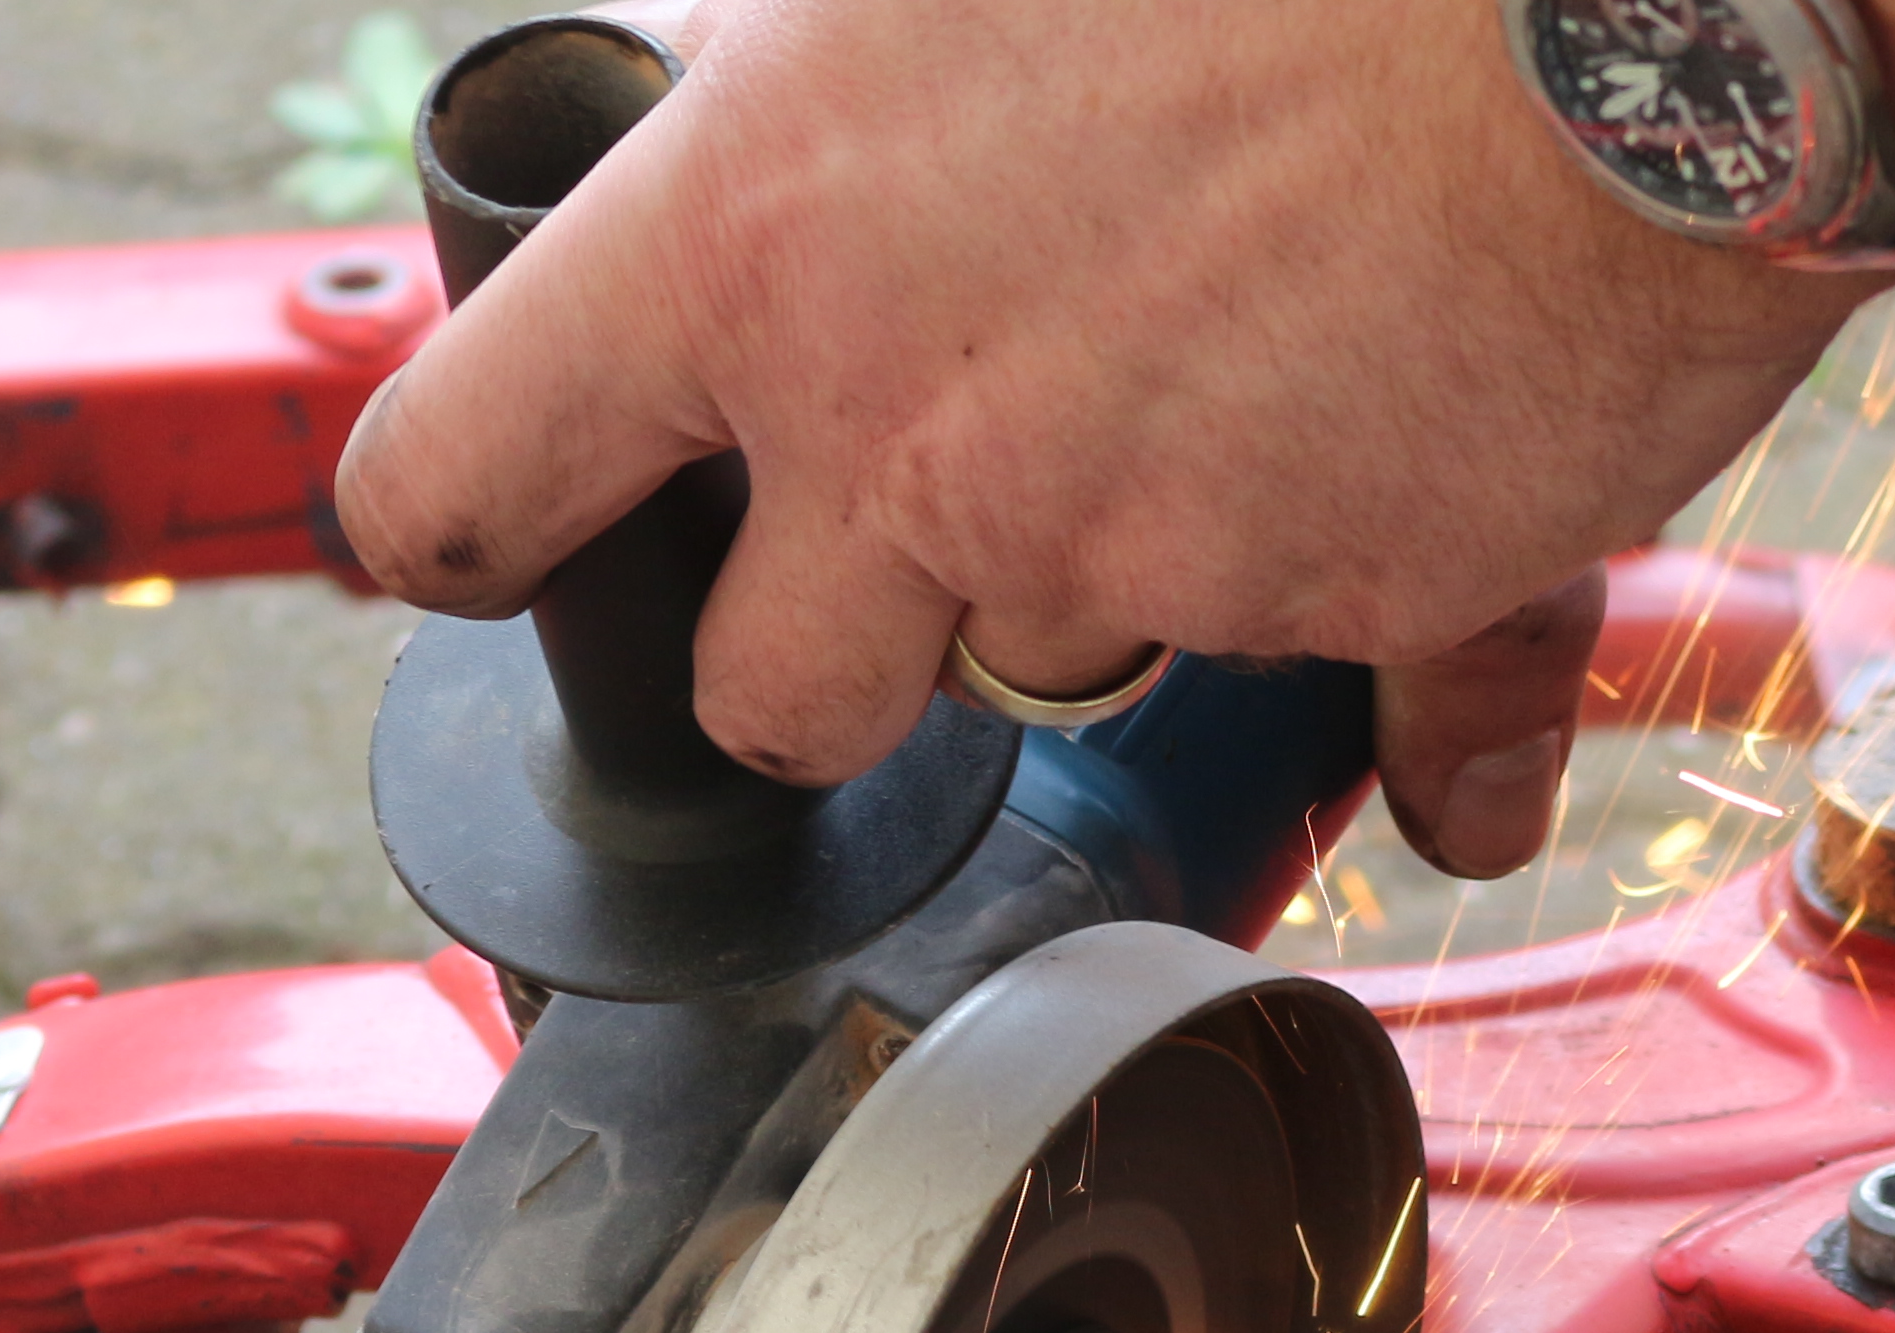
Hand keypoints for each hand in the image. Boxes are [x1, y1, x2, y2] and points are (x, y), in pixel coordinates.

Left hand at [330, 0, 1879, 874]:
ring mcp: (1130, 552)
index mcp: (757, 236)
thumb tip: (800, 125)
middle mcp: (907, 434)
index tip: (492, 536)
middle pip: (774, 690)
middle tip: (931, 499)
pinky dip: (1382, 612)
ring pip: (1059, 653)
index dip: (469, 522)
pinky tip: (1424, 443)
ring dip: (1118, 563)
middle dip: (839, 635)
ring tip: (1235, 354)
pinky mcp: (1343, 618)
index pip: (472, 469)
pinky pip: (1344, 683)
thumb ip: (836, 80)